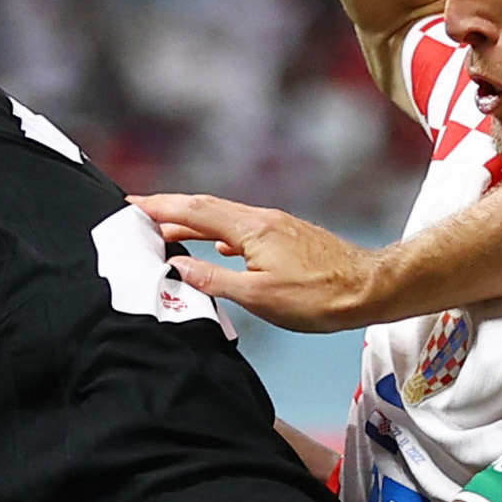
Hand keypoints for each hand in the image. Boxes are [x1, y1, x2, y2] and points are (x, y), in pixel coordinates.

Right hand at [136, 192, 386, 333]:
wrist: (370, 289)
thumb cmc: (320, 297)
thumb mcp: (259, 296)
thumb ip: (215, 280)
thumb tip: (179, 268)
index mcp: (250, 228)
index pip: (194, 210)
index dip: (159, 207)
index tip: (131, 204)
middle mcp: (261, 219)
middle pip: (205, 209)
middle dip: (170, 211)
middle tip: (139, 216)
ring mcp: (276, 227)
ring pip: (224, 220)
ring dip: (193, 225)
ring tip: (168, 236)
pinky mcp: (288, 239)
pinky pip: (242, 231)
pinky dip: (219, 236)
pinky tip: (218, 248)